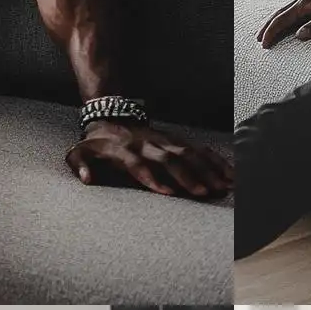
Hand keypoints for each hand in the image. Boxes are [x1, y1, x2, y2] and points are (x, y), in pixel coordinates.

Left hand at [66, 120, 231, 199]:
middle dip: (189, 176)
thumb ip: (81, 165)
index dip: (153, 178)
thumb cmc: (96, 143)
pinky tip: (230, 173)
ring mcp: (165, 141)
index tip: (168, 193)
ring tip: (225, 185)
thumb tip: (86, 179)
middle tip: (205, 193)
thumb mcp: (80, 152)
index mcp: (125, 151)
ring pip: (190, 153)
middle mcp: (149, 145)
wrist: (111, 115)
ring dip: (208, 169)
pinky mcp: (176, 140)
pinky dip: (215, 160)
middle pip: (171, 160)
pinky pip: (198, 149)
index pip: (140, 165)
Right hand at [257, 0, 310, 46]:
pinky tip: (292, 23)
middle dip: (270, 27)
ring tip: (271, 31)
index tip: (265, 42)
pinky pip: (298, 12)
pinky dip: (290, 19)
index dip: (272, 31)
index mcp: (306, 2)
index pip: (283, 19)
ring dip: (278, 22)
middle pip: (282, 14)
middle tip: (260, 38)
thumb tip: (299, 35)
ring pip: (289, 12)